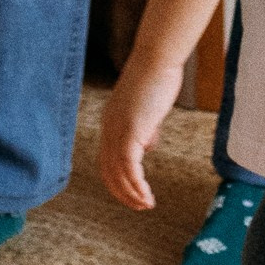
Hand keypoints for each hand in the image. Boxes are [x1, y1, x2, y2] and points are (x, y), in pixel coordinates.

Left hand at [96, 50, 184, 210]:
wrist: (157, 58)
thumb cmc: (157, 76)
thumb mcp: (148, 107)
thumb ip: (146, 127)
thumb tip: (147, 147)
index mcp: (111, 122)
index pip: (107, 160)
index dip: (118, 179)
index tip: (133, 192)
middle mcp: (109, 128)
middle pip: (108, 171)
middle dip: (122, 193)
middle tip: (139, 206)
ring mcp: (118, 131)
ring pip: (118, 174)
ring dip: (131, 193)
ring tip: (146, 205)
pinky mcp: (130, 132)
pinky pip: (130, 168)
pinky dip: (137, 186)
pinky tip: (147, 195)